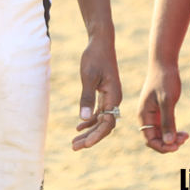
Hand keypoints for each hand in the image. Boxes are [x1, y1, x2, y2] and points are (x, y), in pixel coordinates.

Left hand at [71, 35, 121, 150]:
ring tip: (75, 142)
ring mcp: (110, 97)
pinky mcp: (105, 94)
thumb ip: (86, 97)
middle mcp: (114, 99)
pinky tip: (79, 128)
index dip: (96, 135)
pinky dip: (89, 120)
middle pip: (104, 125)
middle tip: (74, 147)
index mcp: (113, 96)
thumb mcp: (88, 76)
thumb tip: (83, 118)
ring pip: (101, 120)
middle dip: (90, 138)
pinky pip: (98, 112)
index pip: (107, 123)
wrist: (100, 42)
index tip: (85, 144)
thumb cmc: (94, 57)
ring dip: (89, 131)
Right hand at [138, 60, 189, 152]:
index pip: (149, 140)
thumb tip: (169, 142)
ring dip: (172, 138)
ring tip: (186, 136)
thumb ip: (167, 121)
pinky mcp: (160, 110)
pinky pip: (165, 127)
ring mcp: (153, 114)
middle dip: (169, 143)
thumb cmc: (164, 79)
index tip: (177, 146)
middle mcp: (146, 116)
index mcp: (143, 114)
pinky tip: (183, 132)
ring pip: (161, 134)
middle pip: (155, 139)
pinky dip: (173, 131)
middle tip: (184, 139)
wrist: (164, 63)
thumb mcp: (167, 100)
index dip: (162, 147)